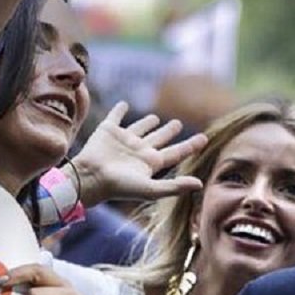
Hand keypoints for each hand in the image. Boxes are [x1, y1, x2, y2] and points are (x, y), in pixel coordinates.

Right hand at [70, 102, 207, 206]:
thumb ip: (175, 186)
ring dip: (147, 122)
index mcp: (151, 163)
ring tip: (155, 117)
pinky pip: (115, 117)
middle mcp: (139, 151)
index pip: (176, 152)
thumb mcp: (150, 189)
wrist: (90, 177)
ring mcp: (124, 140)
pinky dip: (119, 110)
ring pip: (139, 129)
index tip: (204, 138)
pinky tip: (124, 104)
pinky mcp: (108, 131)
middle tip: (178, 123)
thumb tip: (201, 184)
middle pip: (159, 139)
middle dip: (169, 131)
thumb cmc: (119, 186)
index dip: (191, 146)